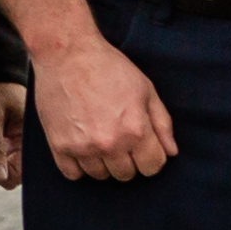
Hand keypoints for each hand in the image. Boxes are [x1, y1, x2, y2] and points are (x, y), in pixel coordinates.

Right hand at [27, 32, 175, 183]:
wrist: (67, 54)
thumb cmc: (108, 67)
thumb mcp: (145, 89)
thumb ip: (162, 123)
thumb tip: (171, 152)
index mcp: (135, 130)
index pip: (152, 168)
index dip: (150, 157)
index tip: (142, 147)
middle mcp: (110, 143)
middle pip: (126, 175)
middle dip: (127, 160)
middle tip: (119, 138)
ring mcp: (82, 147)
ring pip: (100, 176)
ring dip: (103, 162)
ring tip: (98, 138)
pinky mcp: (59, 146)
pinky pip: (73, 174)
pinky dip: (79, 165)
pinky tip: (81, 146)